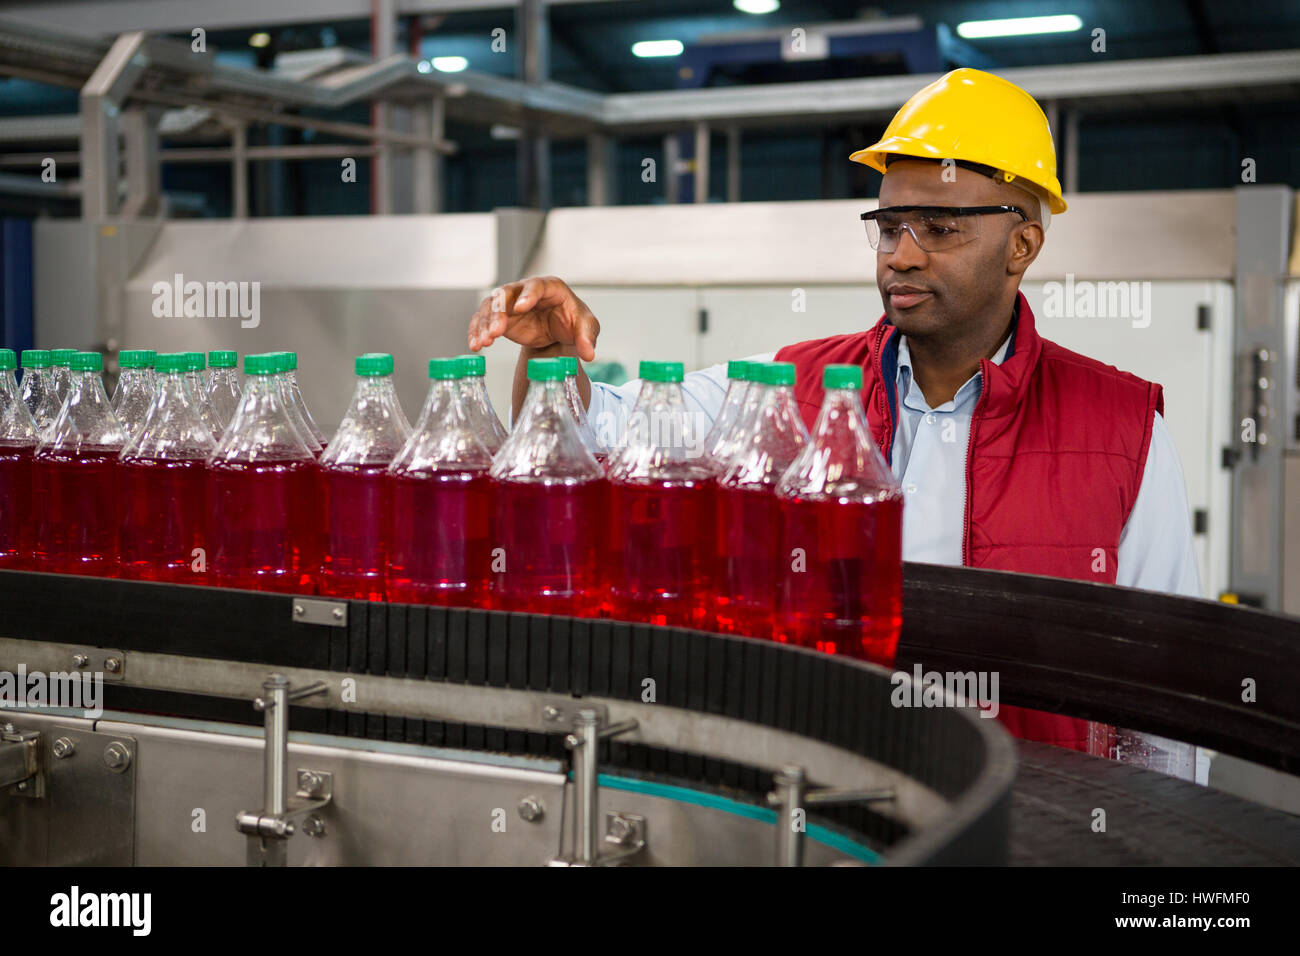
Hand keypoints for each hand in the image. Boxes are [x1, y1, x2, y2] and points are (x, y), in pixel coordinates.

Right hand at [466, 275, 599, 361]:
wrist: (559, 331)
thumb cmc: (573, 322)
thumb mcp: (586, 327)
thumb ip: (587, 337)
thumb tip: (589, 354)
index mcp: (550, 287)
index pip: (536, 286)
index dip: (528, 295)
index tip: (521, 307)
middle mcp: (525, 291)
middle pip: (506, 294)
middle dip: (499, 312)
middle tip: (496, 331)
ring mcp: (510, 303)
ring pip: (490, 307)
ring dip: (484, 324)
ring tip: (482, 343)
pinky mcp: (500, 317)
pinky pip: (483, 321)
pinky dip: (477, 331)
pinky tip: (475, 345)